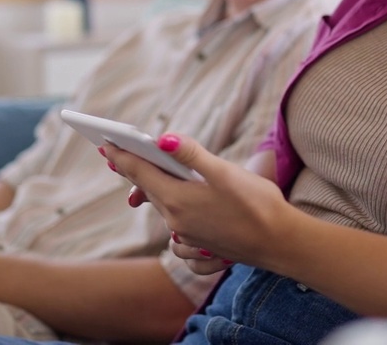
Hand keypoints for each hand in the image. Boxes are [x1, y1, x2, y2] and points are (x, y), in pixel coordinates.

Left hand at [105, 134, 291, 270]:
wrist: (281, 243)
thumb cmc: (257, 203)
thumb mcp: (224, 171)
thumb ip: (191, 154)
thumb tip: (161, 139)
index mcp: (177, 199)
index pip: (139, 172)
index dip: (121, 155)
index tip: (105, 144)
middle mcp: (176, 221)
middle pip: (148, 190)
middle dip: (135, 171)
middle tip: (119, 155)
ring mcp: (187, 238)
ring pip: (163, 209)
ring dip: (155, 193)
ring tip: (149, 179)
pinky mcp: (201, 249)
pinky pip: (177, 234)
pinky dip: (174, 220)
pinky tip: (184, 212)